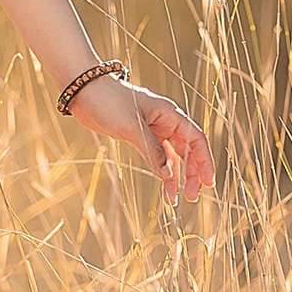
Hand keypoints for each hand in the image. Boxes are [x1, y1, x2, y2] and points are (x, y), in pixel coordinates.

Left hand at [74, 72, 213, 204]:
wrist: (84, 91)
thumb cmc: (109, 101)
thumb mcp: (132, 126)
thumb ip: (152, 151)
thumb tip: (169, 176)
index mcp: (169, 114)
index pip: (196, 139)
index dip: (204, 161)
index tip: (208, 182)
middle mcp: (165, 122)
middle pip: (188, 151)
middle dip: (191, 174)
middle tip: (191, 197)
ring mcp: (153, 130)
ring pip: (173, 157)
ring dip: (176, 177)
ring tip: (173, 200)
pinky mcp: (139, 137)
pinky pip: (158, 157)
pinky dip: (161, 172)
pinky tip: (163, 187)